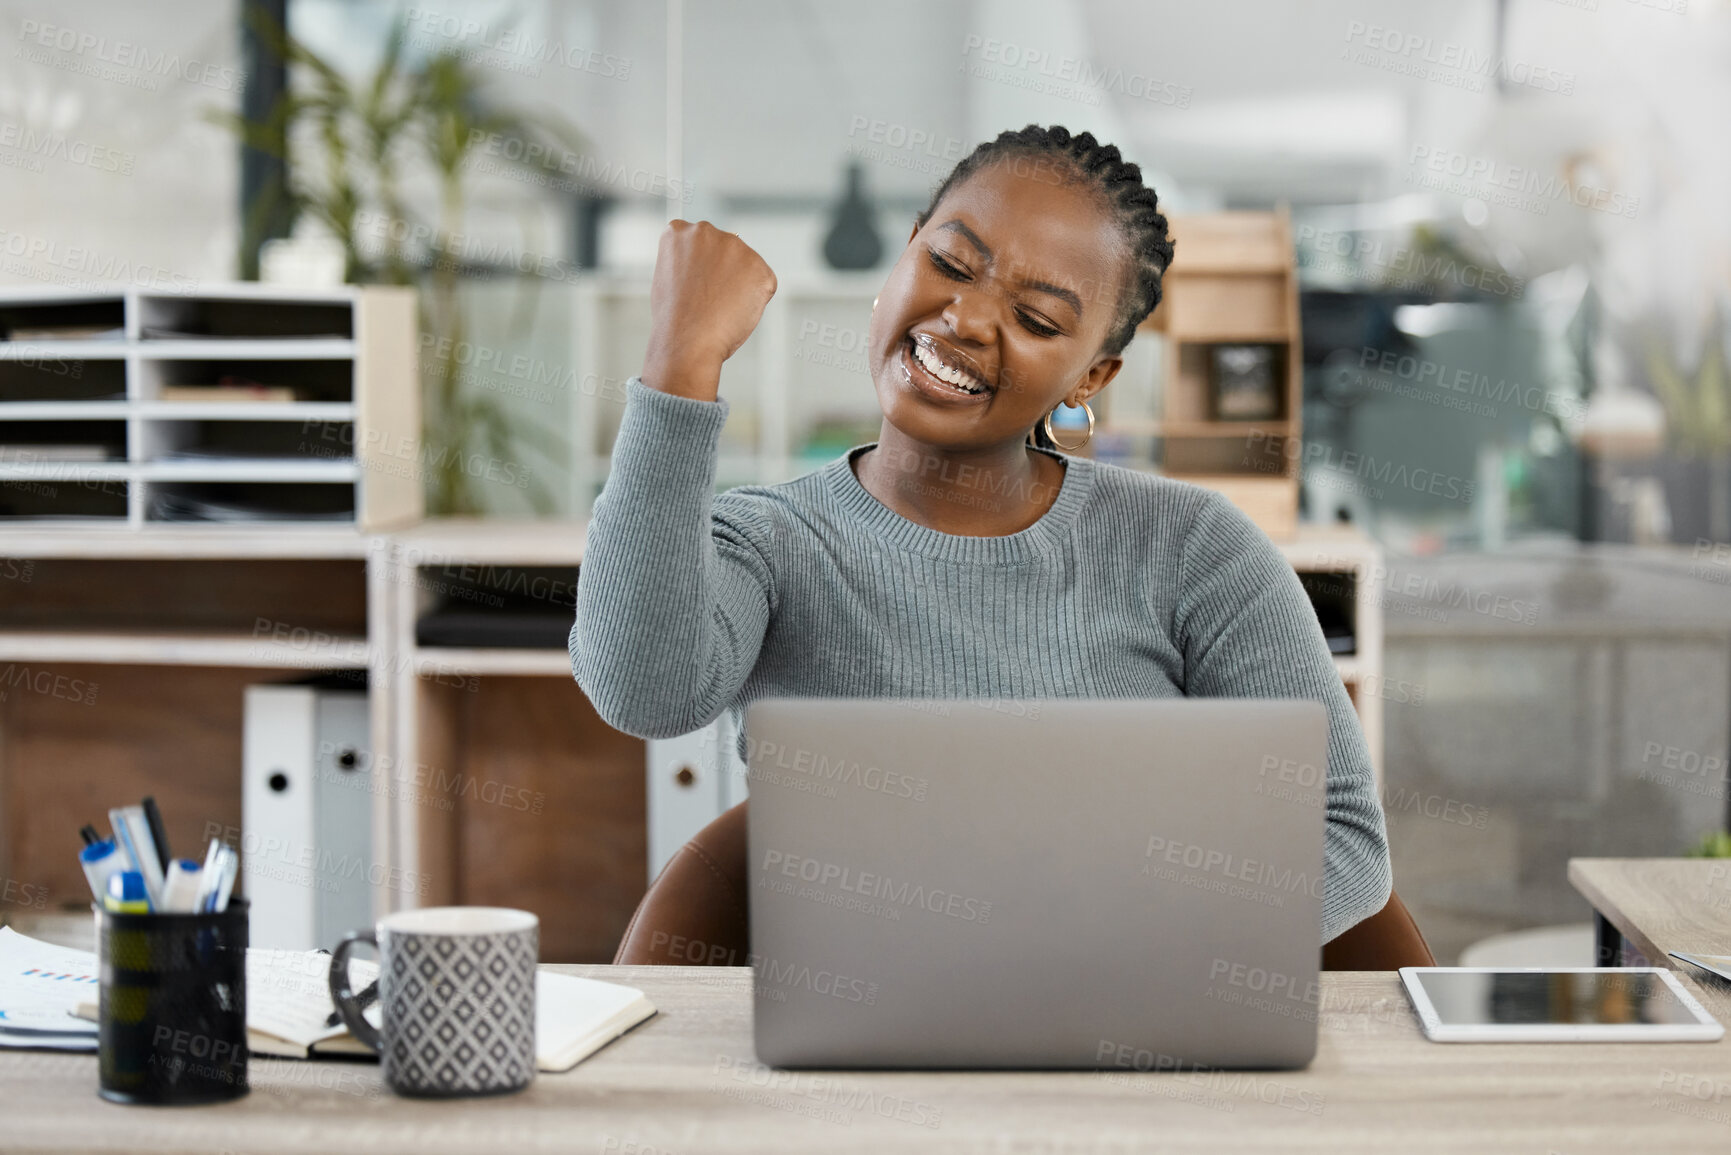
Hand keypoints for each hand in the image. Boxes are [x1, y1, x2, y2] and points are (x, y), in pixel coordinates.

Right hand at [640, 220, 776, 400]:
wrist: (688, 342)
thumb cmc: (675, 319)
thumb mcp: (668, 277)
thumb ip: (690, 260)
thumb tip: (715, 263)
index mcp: (678, 231)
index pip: (699, 245)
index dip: (698, 272)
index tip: (691, 288)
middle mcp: (706, 230)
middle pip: (724, 252)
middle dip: (720, 273)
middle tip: (706, 300)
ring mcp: (735, 246)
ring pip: (744, 267)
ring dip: (738, 285)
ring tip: (718, 307)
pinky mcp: (760, 267)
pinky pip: (763, 284)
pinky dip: (755, 300)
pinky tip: (734, 310)